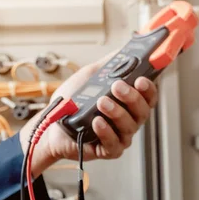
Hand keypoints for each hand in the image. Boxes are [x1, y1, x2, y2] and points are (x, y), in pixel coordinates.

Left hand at [19, 54, 157, 176]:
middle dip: (132, 98)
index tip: (141, 80)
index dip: (149, 89)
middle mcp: (129, 120)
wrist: (50, 123)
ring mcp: (120, 136)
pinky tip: (97, 122)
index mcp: (130, 103)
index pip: (149, 96)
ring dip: (117, 112)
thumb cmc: (72, 101)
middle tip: (117, 86)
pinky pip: (114, 144)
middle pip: (143, 111)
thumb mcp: (91, 76)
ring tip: (101, 102)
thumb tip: (125, 49)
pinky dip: (106, 132)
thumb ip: (109, 64)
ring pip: (129, 126)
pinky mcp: (108, 151)